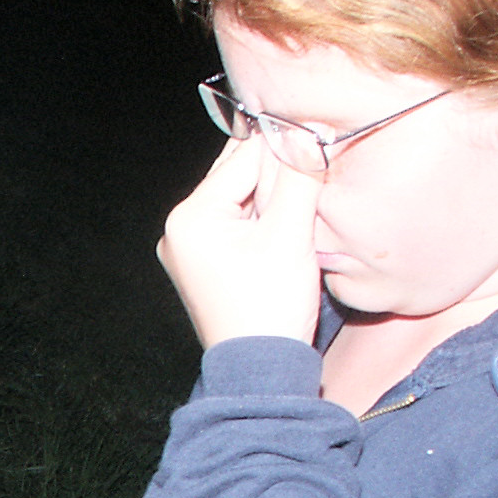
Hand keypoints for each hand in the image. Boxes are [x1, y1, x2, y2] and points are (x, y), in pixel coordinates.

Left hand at [157, 137, 322, 349]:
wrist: (260, 368)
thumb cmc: (271, 306)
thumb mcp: (290, 234)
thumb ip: (298, 176)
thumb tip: (307, 129)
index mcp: (189, 216)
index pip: (245, 158)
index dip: (286, 156)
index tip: (318, 158)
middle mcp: (179, 227)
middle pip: (238, 175)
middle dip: (276, 178)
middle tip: (308, 194)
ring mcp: (188, 247)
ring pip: (240, 198)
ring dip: (272, 200)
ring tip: (294, 224)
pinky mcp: (204, 263)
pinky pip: (236, 223)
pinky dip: (263, 221)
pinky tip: (282, 236)